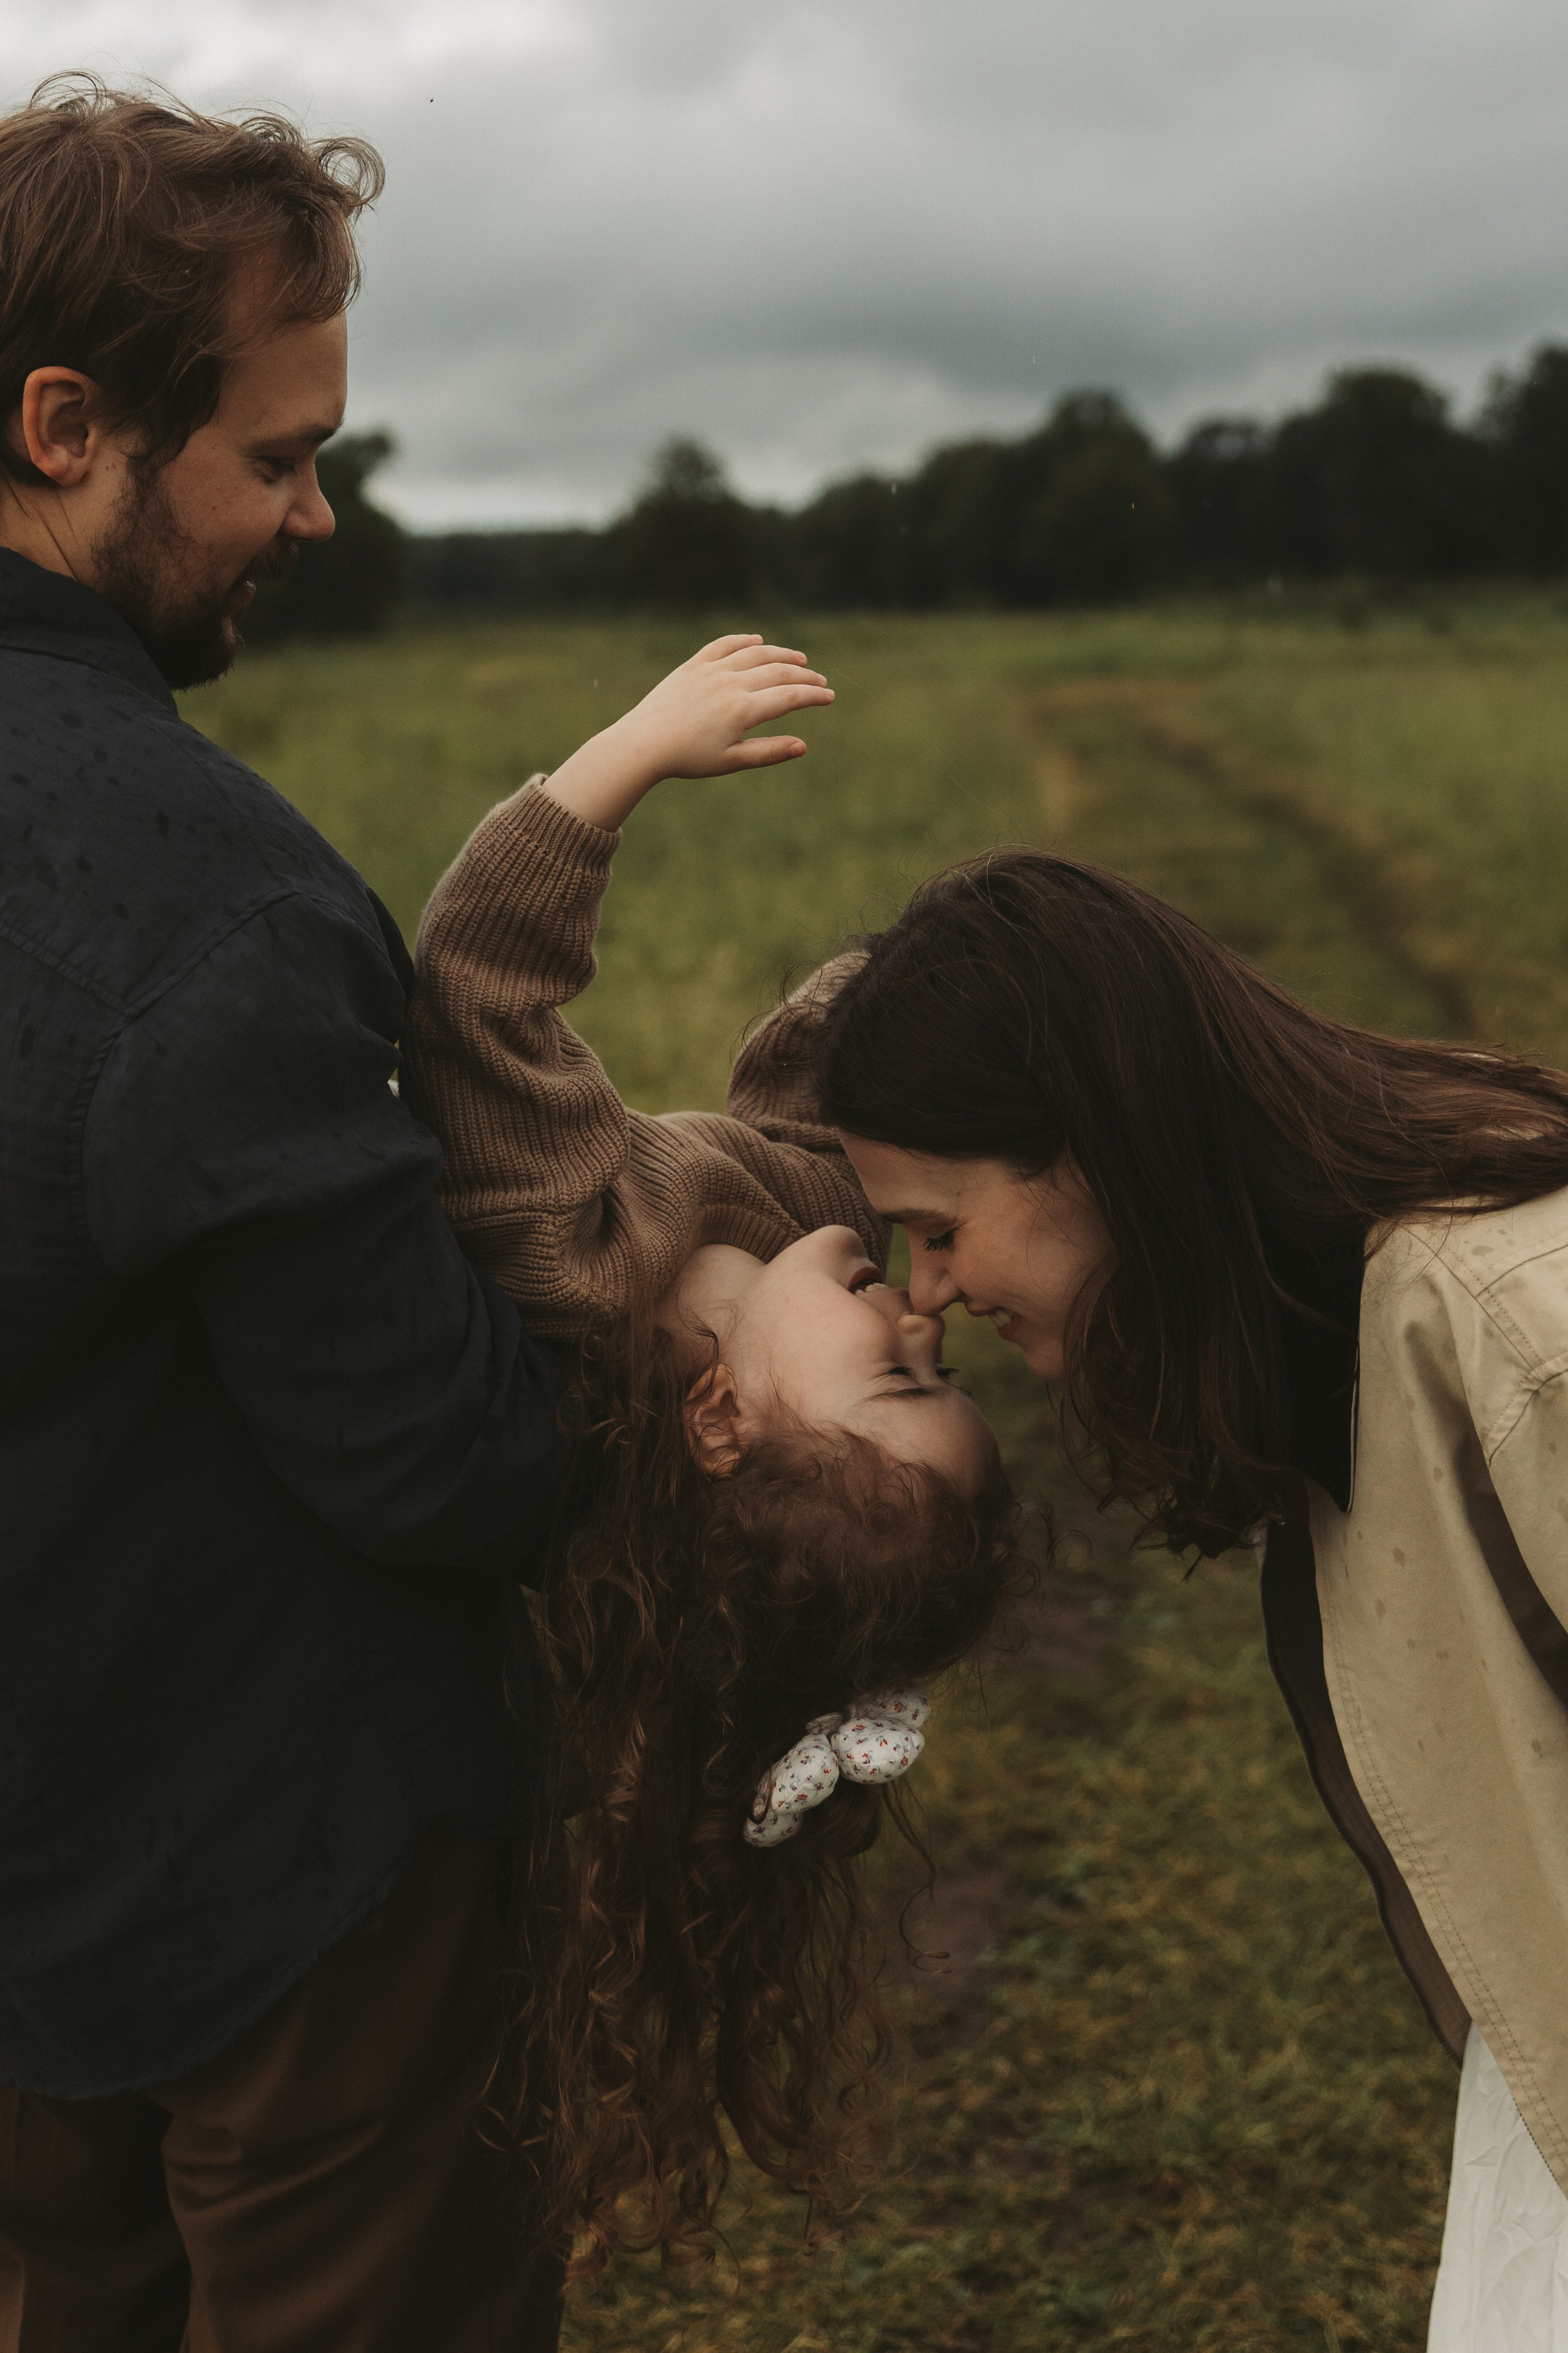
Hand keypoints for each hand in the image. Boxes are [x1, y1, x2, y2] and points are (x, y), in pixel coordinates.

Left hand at [541, 635, 834, 831]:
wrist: (643, 743)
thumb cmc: (688, 758)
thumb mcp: (731, 761)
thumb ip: (768, 752)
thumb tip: (803, 745)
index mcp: (742, 709)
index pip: (789, 696)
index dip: (813, 695)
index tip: (830, 696)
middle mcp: (730, 683)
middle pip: (778, 671)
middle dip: (804, 675)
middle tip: (820, 681)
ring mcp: (711, 670)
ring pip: (755, 654)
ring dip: (781, 654)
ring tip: (799, 660)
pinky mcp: (693, 665)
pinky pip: (724, 645)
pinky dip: (744, 641)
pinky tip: (758, 641)